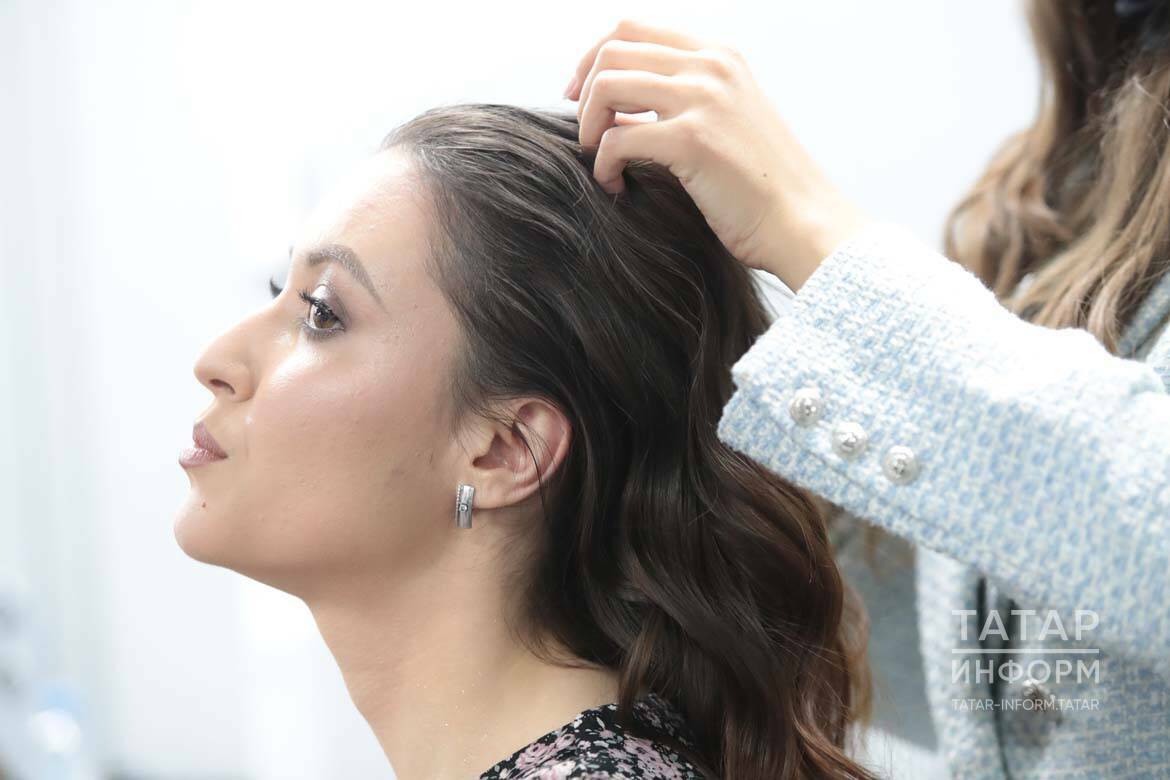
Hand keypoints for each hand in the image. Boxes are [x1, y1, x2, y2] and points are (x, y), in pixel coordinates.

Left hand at [564, 19, 874, 292]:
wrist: (804, 222)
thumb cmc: (764, 187)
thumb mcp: (727, 122)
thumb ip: (682, 104)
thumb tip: (618, 110)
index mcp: (719, 57)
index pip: (632, 29)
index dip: (593, 60)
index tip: (580, 97)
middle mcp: (711, 66)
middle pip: (612, 49)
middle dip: (584, 92)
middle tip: (586, 134)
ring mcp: (703, 99)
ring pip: (607, 85)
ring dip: (589, 126)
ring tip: (600, 158)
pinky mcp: (693, 140)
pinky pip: (617, 139)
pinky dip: (603, 166)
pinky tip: (616, 186)